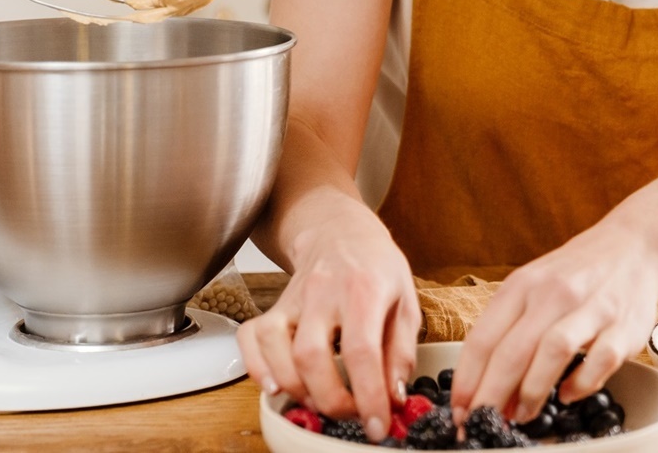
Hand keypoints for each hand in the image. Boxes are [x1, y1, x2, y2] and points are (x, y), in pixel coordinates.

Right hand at [237, 211, 421, 443]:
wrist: (341, 233)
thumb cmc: (377, 268)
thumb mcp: (406, 303)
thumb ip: (401, 352)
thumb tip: (394, 397)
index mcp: (365, 289)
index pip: (362, 350)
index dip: (368, 395)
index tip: (377, 424)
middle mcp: (323, 292)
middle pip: (312, 356)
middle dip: (330, 399)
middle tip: (351, 415)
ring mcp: (293, 298)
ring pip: (277, 350)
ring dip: (297, 390)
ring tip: (321, 401)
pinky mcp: (272, 306)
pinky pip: (251, 339)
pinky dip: (257, 369)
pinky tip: (278, 386)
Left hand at [448, 221, 657, 424]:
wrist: (633, 245)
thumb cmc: (576, 273)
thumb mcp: (533, 286)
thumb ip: (510, 329)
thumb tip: (487, 386)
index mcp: (524, 284)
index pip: (483, 338)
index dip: (466, 381)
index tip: (458, 410)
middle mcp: (555, 293)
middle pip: (513, 350)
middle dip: (491, 395)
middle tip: (480, 422)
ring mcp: (592, 308)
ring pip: (553, 351)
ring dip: (532, 391)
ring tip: (521, 415)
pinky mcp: (625, 326)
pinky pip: (600, 360)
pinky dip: (581, 383)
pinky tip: (568, 395)